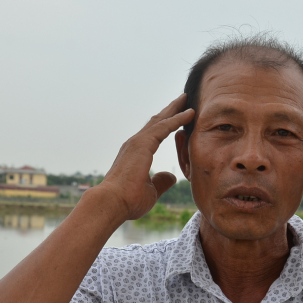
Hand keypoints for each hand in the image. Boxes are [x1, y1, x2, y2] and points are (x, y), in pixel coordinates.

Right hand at [94, 94, 194, 219]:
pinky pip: (164, 127)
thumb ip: (161, 181)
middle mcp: (135, 144)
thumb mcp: (151, 191)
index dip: (167, 123)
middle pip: (156, 122)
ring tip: (187, 100)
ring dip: (175, 110)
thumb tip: (172, 176)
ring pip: (160, 120)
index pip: (155, 133)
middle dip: (170, 110)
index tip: (179, 115)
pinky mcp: (142, 144)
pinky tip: (190, 113)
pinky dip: (177, 119)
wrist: (112, 203)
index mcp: (137, 153)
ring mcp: (137, 142)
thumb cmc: (128, 201)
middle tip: (183, 100)